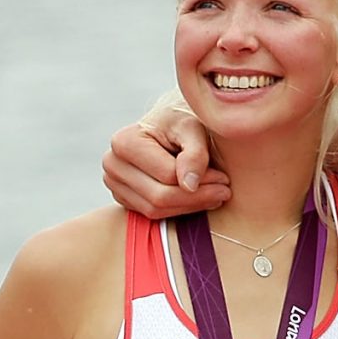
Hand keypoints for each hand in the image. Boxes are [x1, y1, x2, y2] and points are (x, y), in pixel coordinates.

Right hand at [102, 105, 227, 219]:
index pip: (167, 176)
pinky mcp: (123, 197)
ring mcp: (114, 183)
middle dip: (197, 198)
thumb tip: (189, 185)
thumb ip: (195, 154)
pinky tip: (198, 198)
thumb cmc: (182, 123)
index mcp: (125, 142)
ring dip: (190, 207)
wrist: (168, 127)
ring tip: (216, 195)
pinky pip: (151, 214)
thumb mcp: (194, 129)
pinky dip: (178, 210)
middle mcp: (112, 163)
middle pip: (159, 197)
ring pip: (155, 210)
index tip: (224, 178)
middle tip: (225, 192)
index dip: (201, 181)